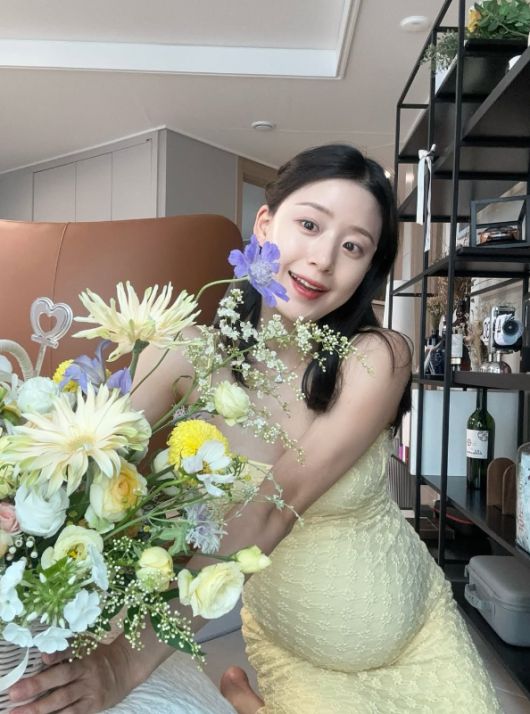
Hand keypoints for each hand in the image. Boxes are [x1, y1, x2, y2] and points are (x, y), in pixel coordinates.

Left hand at [8, 636, 137, 713]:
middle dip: (36, 686)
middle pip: (60, 680)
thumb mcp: (87, 647)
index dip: (52, 658)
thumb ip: (66, 650)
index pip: (66, 656)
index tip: (38, 660)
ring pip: (63, 701)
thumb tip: (44, 656)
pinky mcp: (93, 706)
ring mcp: (90, 692)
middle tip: (14, 693)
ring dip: (40, 709)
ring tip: (21, 713)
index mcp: (84, 657)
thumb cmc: (100, 655)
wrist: (126, 668)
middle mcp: (87, 674)